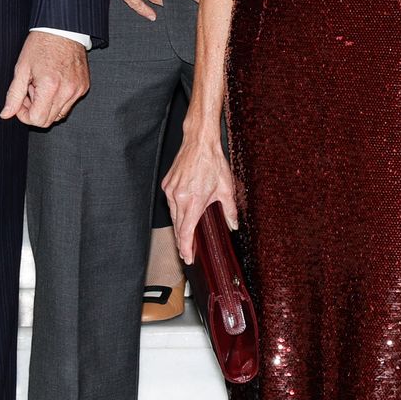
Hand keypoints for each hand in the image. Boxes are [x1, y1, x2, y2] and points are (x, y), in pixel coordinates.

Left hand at [0, 32, 89, 127]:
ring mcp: (78, 89)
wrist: (63, 30)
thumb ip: (14, 95)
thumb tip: (7, 113)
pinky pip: (69, 103)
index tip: (21, 102)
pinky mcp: (84, 86)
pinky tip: (53, 82)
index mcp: (50, 86)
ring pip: (59, 114)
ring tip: (42, 86)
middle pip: (48, 120)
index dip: (24, 115)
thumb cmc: (42, 45)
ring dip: (47, 105)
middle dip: (35, 110)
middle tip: (30, 92)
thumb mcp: (22, 69)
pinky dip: (59, 98)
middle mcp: (67, 91)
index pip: (37, 119)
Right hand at [163, 131, 237, 264]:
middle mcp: (179, 197)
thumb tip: (233, 225)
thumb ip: (229, 209)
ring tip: (186, 234)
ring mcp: (170, 191)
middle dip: (182, 240)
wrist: (199, 142)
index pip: (185, 232)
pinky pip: (170, 202)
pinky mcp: (167, 184)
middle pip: (178, 226)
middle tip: (188, 251)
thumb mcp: (226, 187)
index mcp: (193, 201)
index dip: (185, 248)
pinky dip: (176, 209)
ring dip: (179, 225)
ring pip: (173, 215)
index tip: (187, 258)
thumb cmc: (212, 162)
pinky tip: (183, 211)